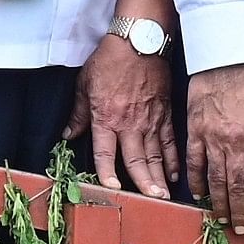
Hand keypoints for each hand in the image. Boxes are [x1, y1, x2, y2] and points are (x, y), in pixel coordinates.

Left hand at [75, 32, 174, 198]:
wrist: (139, 40)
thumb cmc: (110, 60)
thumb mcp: (85, 84)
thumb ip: (78, 114)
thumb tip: (69, 135)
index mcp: (106, 118)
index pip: (105, 154)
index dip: (107, 174)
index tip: (111, 188)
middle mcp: (129, 124)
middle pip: (136, 161)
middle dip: (143, 184)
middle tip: (151, 202)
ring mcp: (149, 120)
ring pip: (155, 155)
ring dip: (159, 177)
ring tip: (163, 196)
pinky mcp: (164, 114)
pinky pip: (169, 141)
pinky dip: (173, 158)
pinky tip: (174, 173)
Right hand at [184, 64, 243, 232]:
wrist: (226, 56)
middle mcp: (235, 143)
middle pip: (238, 186)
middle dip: (241, 211)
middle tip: (241, 230)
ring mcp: (212, 138)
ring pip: (216, 179)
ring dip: (220, 203)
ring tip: (222, 220)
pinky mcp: (195, 131)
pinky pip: (194, 162)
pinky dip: (197, 181)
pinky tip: (201, 195)